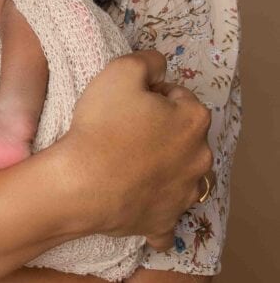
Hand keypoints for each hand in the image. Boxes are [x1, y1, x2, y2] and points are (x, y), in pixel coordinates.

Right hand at [61, 50, 212, 250]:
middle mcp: (200, 158)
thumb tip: (159, 66)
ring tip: (128, 164)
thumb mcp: (120, 70)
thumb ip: (148, 60)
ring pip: (181, 175)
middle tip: (125, 130)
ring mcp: (184, 194)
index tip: (128, 103)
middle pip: (183, 136)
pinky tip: (140, 202)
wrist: (81, 184)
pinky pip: (166, 217)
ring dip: (164, 168)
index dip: (152, 95)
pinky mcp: (165, 222)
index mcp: (195, 120)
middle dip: (162, 131)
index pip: (179, 97)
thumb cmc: (102, 125)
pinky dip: (156, 209)